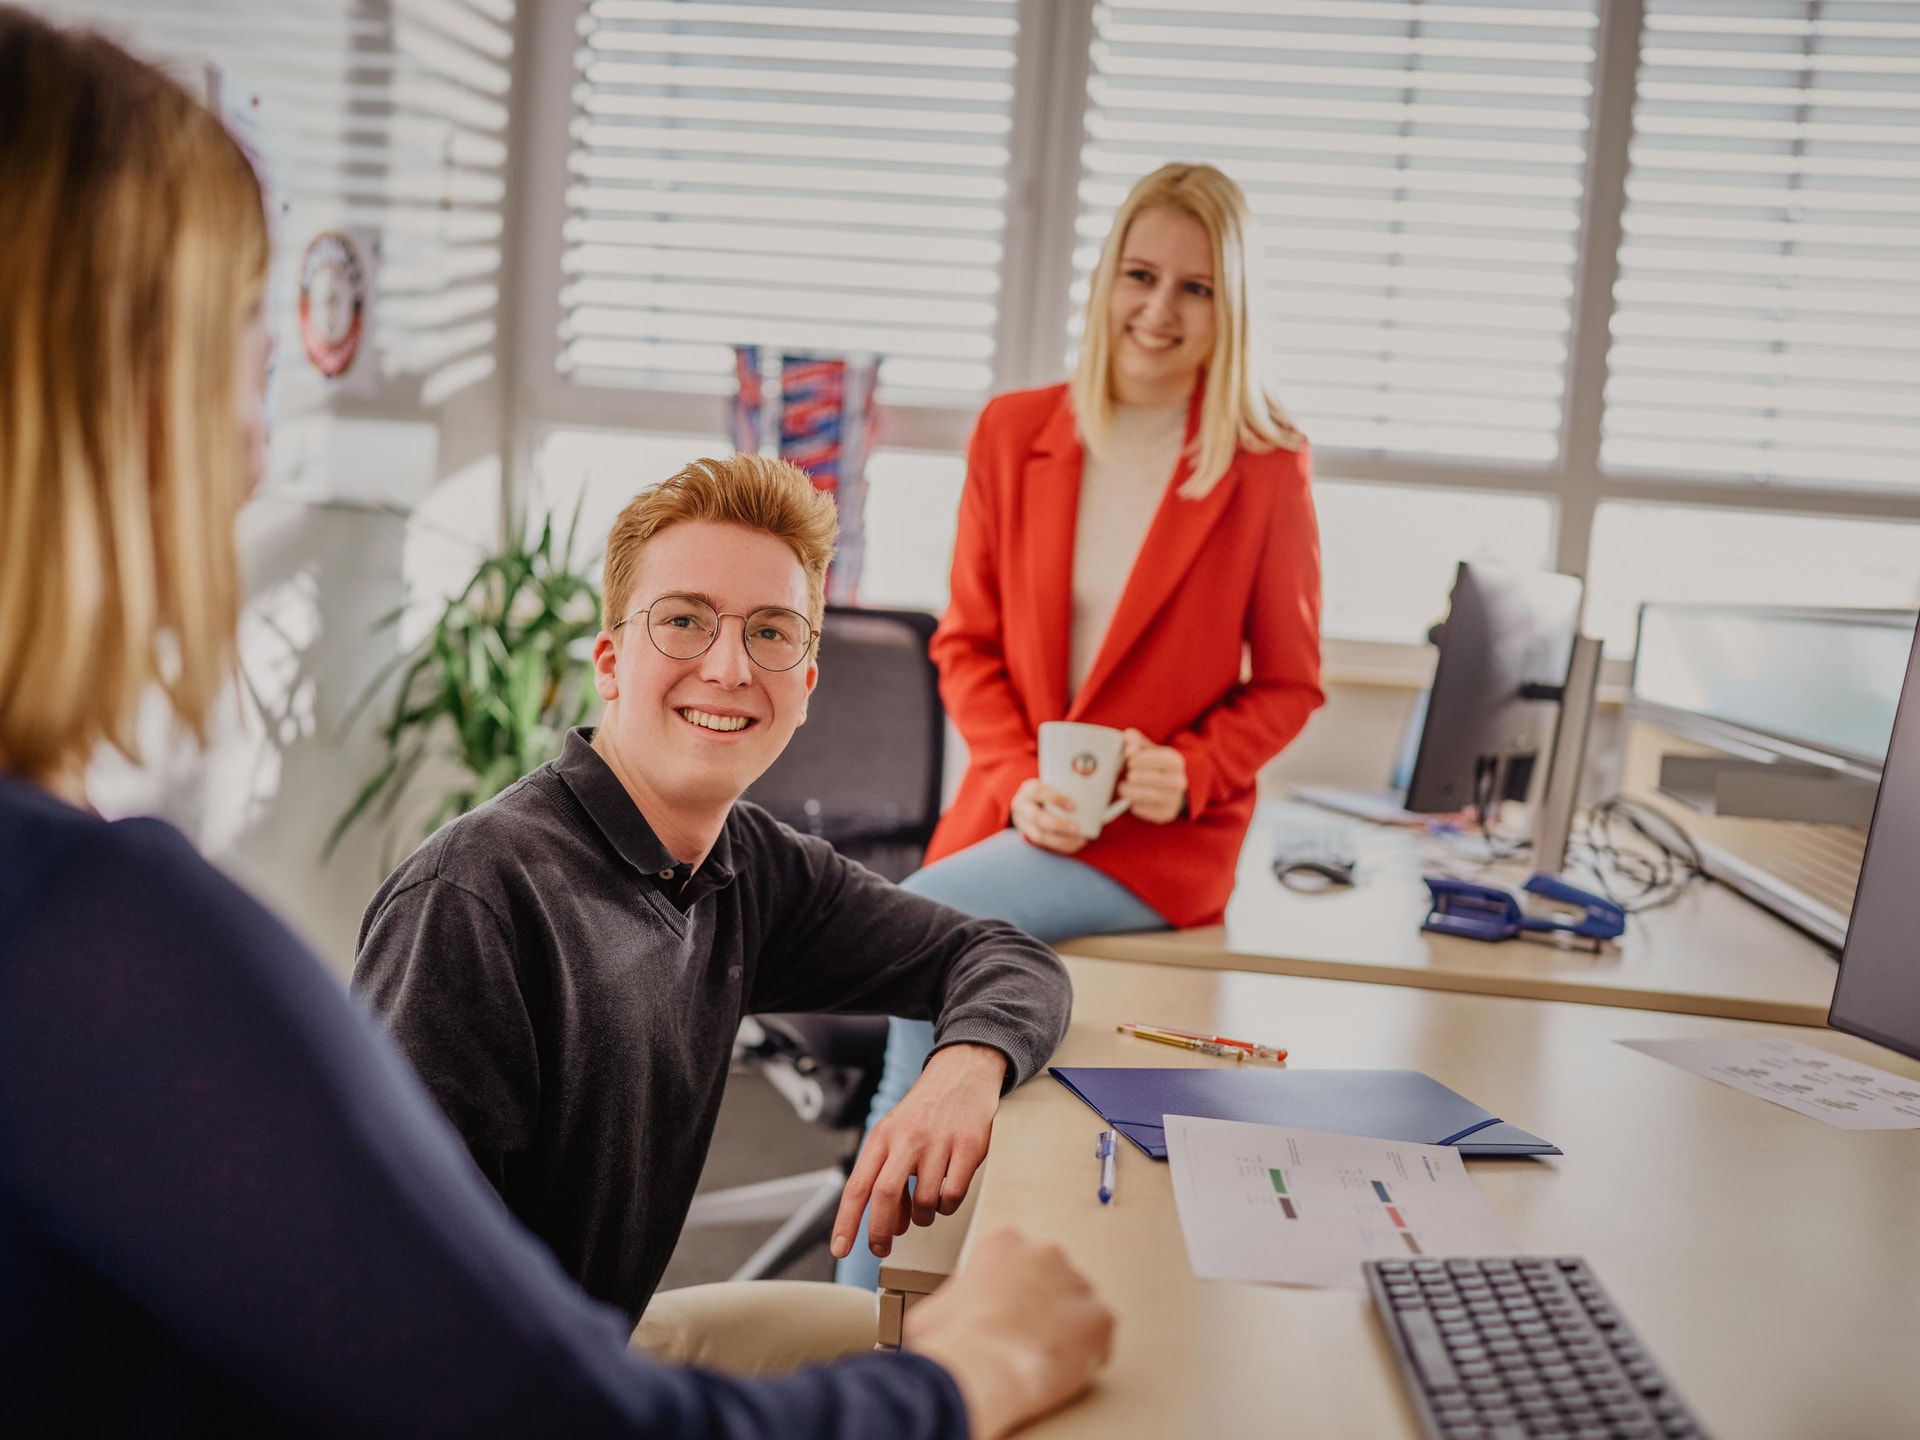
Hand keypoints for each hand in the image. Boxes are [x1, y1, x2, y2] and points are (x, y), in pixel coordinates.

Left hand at [830, 1043, 1006, 1262]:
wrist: (962, 1072)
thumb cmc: (926, 1110)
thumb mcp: (895, 1134)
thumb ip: (886, 1174)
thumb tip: (889, 1224)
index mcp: (883, 1136)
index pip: (857, 1185)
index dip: (846, 1221)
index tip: (840, 1248)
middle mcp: (907, 1138)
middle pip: (884, 1195)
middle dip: (879, 1232)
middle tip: (882, 1248)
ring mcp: (938, 1142)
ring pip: (924, 1202)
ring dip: (922, 1219)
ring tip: (924, 1211)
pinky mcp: (968, 1147)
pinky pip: (953, 1195)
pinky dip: (948, 1206)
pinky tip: (946, 1196)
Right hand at [906, 1228, 1114, 1439]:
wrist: (985, 1364)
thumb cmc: (958, 1339)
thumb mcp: (934, 1308)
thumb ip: (954, 1299)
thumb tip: (948, 1318)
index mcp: (1005, 1243)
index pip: (1016, 1258)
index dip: (1010, 1287)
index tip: (1004, 1306)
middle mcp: (1046, 1254)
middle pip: (1051, 1275)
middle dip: (1042, 1301)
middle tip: (1024, 1331)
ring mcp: (1078, 1284)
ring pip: (1078, 1304)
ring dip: (1066, 1326)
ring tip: (1042, 1353)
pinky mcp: (1101, 1317)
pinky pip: (1099, 1334)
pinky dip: (1088, 1351)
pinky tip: (1064, 1366)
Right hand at [1009, 777, 1088, 854]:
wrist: (1028, 802)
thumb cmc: (1048, 791)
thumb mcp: (1053, 783)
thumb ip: (1069, 786)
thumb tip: (1099, 791)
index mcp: (1028, 788)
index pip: (1039, 791)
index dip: (1056, 799)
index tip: (1074, 806)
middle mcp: (1021, 805)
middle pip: (1037, 817)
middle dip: (1059, 825)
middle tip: (1078, 828)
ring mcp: (1022, 823)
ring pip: (1039, 836)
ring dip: (1061, 840)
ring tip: (1080, 839)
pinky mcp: (1027, 835)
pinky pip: (1044, 845)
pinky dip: (1062, 846)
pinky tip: (1076, 844)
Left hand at [1117, 730, 1186, 823]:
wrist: (1169, 788)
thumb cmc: (1153, 764)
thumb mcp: (1147, 748)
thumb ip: (1135, 741)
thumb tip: (1128, 746)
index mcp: (1176, 761)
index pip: (1157, 758)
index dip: (1140, 758)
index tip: (1129, 760)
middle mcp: (1179, 781)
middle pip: (1145, 777)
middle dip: (1130, 775)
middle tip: (1126, 774)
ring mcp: (1173, 800)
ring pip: (1141, 794)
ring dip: (1126, 789)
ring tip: (1122, 786)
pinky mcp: (1165, 814)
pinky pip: (1140, 808)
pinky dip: (1131, 803)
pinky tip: (1132, 798)